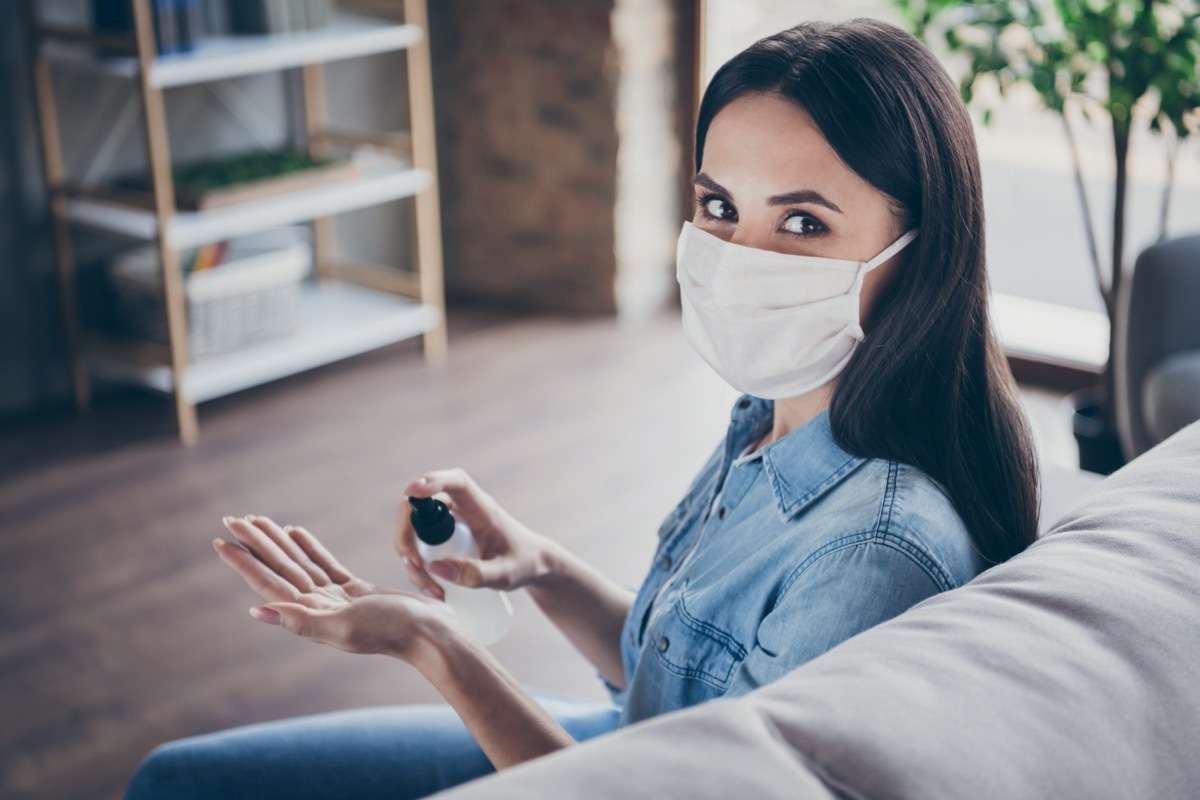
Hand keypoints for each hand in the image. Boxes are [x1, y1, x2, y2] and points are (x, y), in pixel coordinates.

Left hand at [214, 515, 462, 662]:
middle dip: (256, 545)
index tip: (221, 542)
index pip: (269, 583)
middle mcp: (318, 607)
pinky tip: (296, 532)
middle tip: (232, 520)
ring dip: (278, 543)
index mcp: (311, 616)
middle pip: (280, 569)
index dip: (244, 563)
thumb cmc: (392, 631)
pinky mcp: (355, 591)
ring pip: (299, 564)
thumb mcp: (345, 627)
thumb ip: (302, 622)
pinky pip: (324, 563)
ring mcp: (336, 599)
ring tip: (258, 521)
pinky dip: (308, 547)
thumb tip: (257, 612)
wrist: (430, 634)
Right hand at [396, 469, 558, 599]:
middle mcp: (461, 508)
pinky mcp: (443, 535)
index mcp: (481, 507)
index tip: (413, 491)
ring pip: (413, 528)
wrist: (532, 565)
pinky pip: (418, 543)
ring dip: (411, 557)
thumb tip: (434, 567)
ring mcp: (450, 520)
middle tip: (415, 568)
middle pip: (419, 506)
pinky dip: (417, 565)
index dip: (432, 480)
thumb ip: (475, 573)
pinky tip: (433, 589)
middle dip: (406, 537)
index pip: (456, 481)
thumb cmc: (522, 564)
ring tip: (433, 591)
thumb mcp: (504, 575)